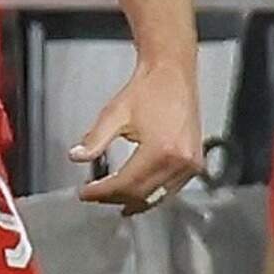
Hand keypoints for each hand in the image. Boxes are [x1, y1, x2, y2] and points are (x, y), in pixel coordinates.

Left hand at [74, 60, 206, 210]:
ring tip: (113, 200)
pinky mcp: (195, 162)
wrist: (172, 72)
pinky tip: (138, 192)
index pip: (126, 184)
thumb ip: (94, 139)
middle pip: (142, 195)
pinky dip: (153, 193)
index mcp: (161, 150)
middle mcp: (180, 160)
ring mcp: (191, 163)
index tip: (86, 193)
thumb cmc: (150, 88)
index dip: (102, 192)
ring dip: (134, 201)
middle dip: (115, 199)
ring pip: (158, 196)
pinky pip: (171, 188)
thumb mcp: (115, 113)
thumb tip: (77, 156)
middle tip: (95, 196)